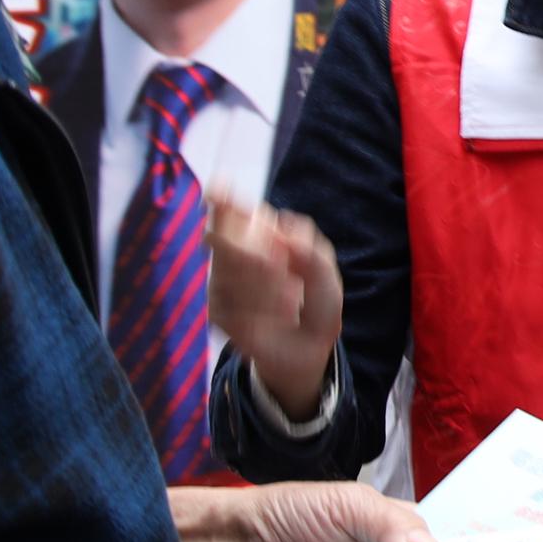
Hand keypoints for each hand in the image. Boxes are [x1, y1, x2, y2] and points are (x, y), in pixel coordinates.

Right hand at [208, 197, 342, 421]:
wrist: (306, 350)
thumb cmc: (316, 304)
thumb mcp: (326, 279)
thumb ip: (313, 256)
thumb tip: (285, 238)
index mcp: (261, 234)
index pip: (233, 211)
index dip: (224, 201)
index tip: (218, 191)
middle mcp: (233, 253)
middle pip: (224, 240)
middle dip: (253, 254)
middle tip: (278, 265)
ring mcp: (220, 281)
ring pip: (231, 275)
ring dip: (267, 290)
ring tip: (290, 302)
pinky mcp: (216, 311)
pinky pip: (231, 306)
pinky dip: (260, 314)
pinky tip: (274, 319)